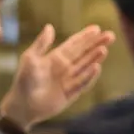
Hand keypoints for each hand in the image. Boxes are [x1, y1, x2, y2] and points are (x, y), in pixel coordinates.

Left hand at [0, 24, 114, 129]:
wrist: (22, 106)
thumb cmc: (24, 81)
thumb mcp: (30, 59)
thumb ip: (41, 44)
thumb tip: (50, 26)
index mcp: (56, 58)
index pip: (74, 44)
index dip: (85, 36)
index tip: (97, 28)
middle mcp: (65, 67)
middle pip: (84, 53)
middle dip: (96, 44)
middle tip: (110, 36)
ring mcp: (70, 80)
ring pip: (86, 66)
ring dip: (95, 58)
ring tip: (104, 50)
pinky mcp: (72, 93)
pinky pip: (83, 83)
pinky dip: (90, 75)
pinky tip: (97, 67)